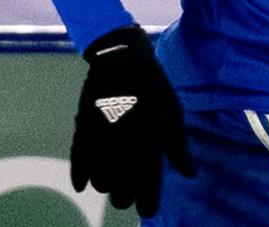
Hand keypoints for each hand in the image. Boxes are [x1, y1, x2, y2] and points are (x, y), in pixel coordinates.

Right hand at [70, 25, 195, 213]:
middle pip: (121, 190)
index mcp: (150, 139)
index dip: (149, 202)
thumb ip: (179, 147)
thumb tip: (189, 175)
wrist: (121, 60)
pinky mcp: (83, 129)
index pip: (148, 185)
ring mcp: (102, 137)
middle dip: (125, 197)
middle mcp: (125, 143)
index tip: (148, 209)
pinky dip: (80, 176)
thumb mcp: (173, 114)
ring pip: (100, 181)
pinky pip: (78, 162)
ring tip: (112, 182)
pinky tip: (83, 185)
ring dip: (106, 185)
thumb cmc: (153, 88)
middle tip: (128, 196)